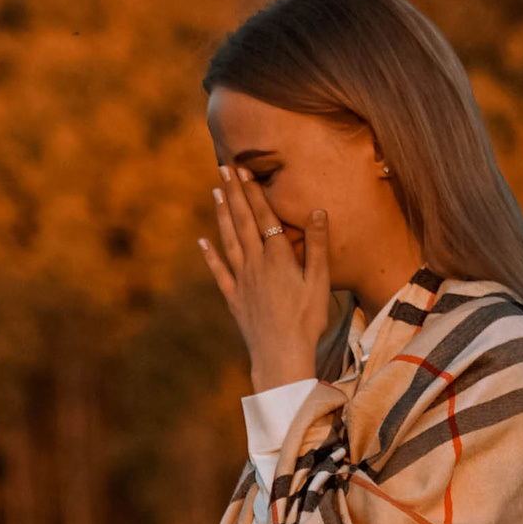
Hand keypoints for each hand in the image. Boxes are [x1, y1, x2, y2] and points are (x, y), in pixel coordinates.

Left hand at [198, 166, 333, 393]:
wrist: (281, 354)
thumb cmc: (307, 319)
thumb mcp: (320, 281)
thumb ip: (317, 245)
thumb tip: (317, 210)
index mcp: (277, 257)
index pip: (263, 216)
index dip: (252, 192)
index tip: (243, 170)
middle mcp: (255, 263)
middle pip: (241, 222)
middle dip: (232, 193)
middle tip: (223, 168)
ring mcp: (241, 281)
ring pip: (228, 240)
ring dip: (221, 215)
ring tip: (214, 192)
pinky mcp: (233, 298)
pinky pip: (219, 272)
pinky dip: (210, 255)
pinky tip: (202, 241)